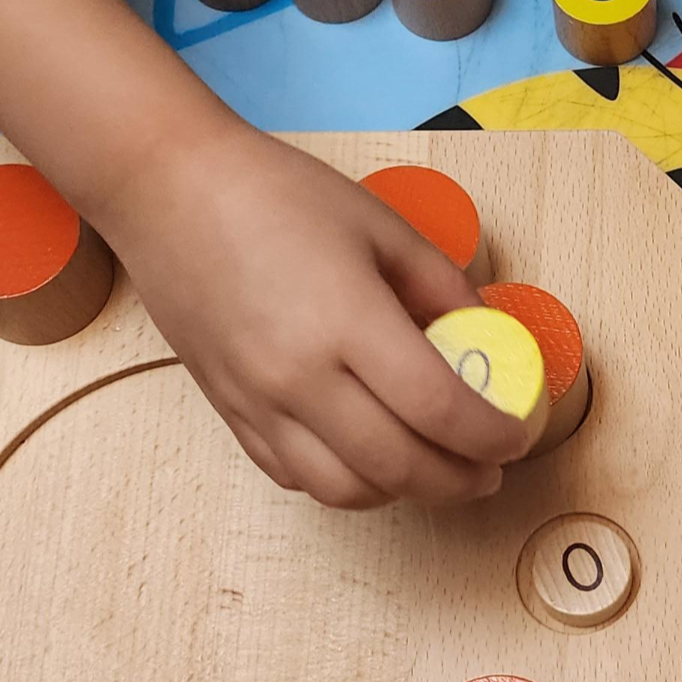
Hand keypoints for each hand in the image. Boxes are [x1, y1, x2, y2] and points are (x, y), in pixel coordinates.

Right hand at [98, 127, 530, 508]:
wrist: (165, 189)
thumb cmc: (274, 193)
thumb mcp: (380, 224)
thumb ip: (441, 286)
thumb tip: (484, 333)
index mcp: (348, 321)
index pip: (441, 411)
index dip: (492, 437)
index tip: (515, 436)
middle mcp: (300, 377)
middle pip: (400, 468)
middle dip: (461, 481)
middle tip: (490, 470)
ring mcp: (259, 403)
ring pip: (345, 491)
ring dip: (402, 492)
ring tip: (433, 467)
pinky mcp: (229, 412)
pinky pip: (294, 476)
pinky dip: (343, 481)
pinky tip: (368, 454)